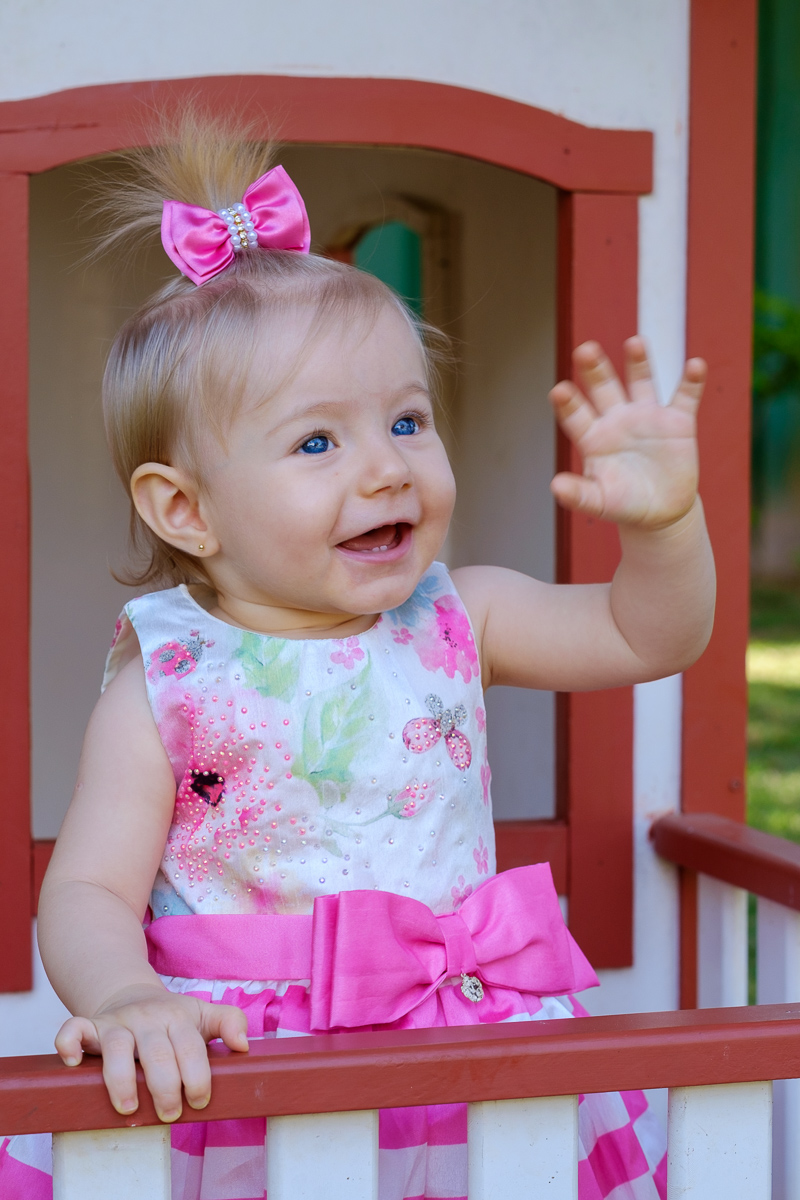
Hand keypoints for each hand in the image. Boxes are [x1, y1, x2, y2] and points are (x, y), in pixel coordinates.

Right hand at [55, 985, 248, 1122]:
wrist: (130, 993)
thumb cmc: (172, 1016)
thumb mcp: (203, 1014)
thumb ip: (229, 1022)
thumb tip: (244, 1045)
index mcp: (177, 1016)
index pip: (190, 1047)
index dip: (197, 1076)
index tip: (199, 1101)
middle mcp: (147, 1018)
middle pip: (157, 1053)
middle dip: (165, 1088)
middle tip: (169, 1114)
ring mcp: (117, 1022)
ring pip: (116, 1048)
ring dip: (121, 1079)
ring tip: (130, 1106)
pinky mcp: (91, 1025)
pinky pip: (73, 1029)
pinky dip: (68, 1042)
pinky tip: (72, 1062)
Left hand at [549, 338, 705, 529]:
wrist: (661, 511)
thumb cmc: (624, 504)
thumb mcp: (601, 502)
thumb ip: (579, 494)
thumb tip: (555, 486)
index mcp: (593, 437)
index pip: (576, 415)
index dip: (568, 403)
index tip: (559, 391)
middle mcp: (617, 419)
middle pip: (603, 388)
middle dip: (594, 369)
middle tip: (584, 351)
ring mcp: (648, 416)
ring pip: (641, 382)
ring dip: (638, 362)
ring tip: (634, 343)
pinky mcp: (678, 421)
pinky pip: (685, 396)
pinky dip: (691, 381)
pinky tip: (695, 365)